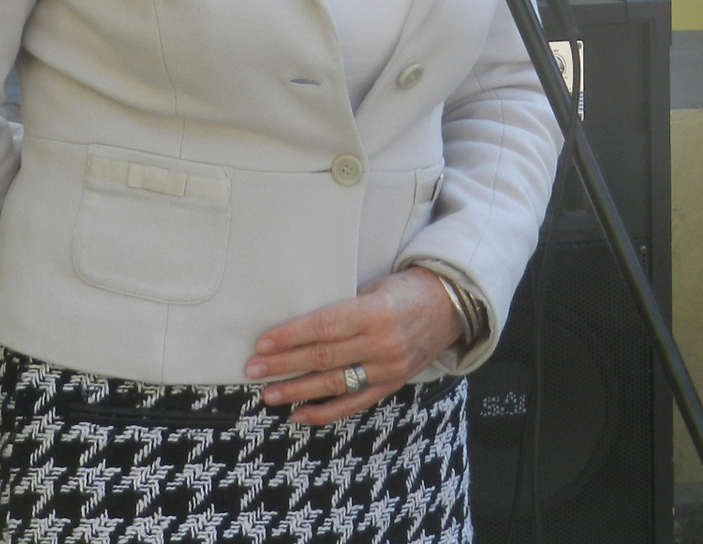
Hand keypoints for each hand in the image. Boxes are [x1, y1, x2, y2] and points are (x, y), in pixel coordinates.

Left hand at [244, 267, 461, 424]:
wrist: (449, 307)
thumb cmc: (404, 290)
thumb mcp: (373, 288)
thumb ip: (342, 309)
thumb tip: (297, 326)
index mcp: (375, 313)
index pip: (324, 327)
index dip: (290, 337)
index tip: (263, 343)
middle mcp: (382, 345)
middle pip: (323, 357)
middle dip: (284, 365)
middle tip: (253, 369)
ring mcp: (388, 369)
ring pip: (334, 384)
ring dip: (297, 391)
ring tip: (268, 393)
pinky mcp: (391, 385)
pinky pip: (353, 403)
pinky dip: (325, 412)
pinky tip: (298, 415)